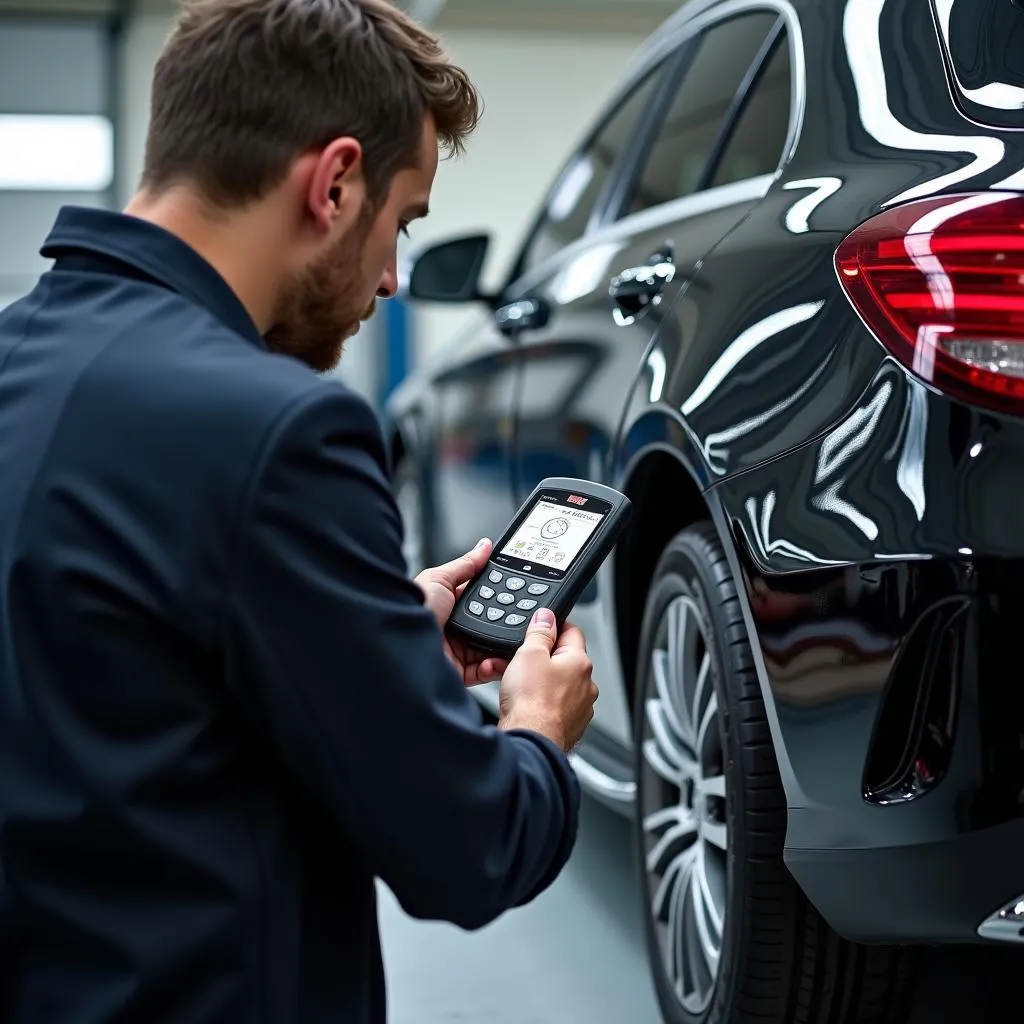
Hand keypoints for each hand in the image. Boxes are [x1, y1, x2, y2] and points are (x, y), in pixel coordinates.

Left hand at [414, 538, 510, 686]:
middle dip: (505, 623)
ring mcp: (457, 651)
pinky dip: (494, 666)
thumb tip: (484, 546)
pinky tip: (495, 659)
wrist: (402, 646)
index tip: (516, 592)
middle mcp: (454, 628)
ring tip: (512, 641)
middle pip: (490, 624)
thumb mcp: (439, 579)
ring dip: (503, 646)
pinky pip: (485, 670)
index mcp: (449, 604)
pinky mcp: (459, 671)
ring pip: (491, 648)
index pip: (481, 598)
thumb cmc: (413, 609)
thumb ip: (465, 565)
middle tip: (520, 619)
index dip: (498, 595)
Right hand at [497, 609, 597, 753]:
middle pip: (565, 660)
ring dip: (542, 682)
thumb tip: (546, 617)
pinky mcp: (570, 726)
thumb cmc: (531, 703)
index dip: (553, 627)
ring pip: (559, 685)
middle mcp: (586, 685)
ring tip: (520, 685)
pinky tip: (526, 705)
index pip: (572, 632)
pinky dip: (542, 703)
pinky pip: (556, 706)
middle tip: (522, 661)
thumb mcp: (529, 654)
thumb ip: (539, 632)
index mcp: (580, 663)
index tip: (539, 630)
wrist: (531, 741)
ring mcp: (580, 708)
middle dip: (543, 658)